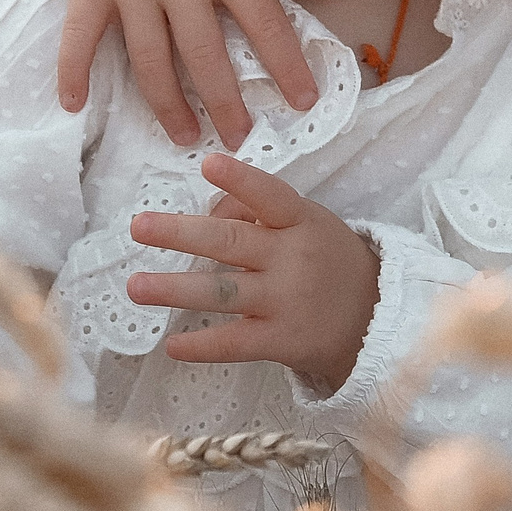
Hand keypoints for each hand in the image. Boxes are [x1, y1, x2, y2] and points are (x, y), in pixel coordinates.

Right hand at [46, 0, 349, 149]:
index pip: (265, 23)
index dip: (287, 66)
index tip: (304, 104)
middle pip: (205, 55)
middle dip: (224, 103)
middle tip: (238, 139)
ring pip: (149, 58)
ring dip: (167, 104)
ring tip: (184, 135)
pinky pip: (80, 34)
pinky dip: (72, 71)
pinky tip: (73, 106)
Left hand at [124, 155, 380, 393]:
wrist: (376, 318)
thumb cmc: (328, 259)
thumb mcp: (308, 222)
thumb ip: (260, 214)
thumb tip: (206, 212)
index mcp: (301, 221)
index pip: (270, 196)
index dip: (239, 181)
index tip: (207, 165)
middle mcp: (293, 258)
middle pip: (231, 243)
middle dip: (181, 234)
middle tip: (139, 227)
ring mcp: (286, 301)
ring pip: (223, 292)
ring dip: (175, 289)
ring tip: (136, 286)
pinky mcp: (281, 341)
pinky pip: (235, 343)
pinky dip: (201, 345)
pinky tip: (171, 344)